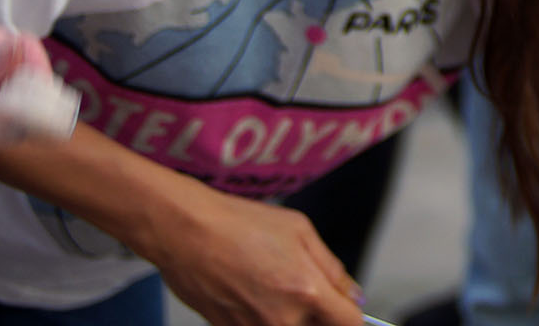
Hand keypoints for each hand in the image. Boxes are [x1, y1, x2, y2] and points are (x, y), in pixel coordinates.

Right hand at [142, 187, 365, 325]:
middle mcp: (283, 320)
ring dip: (292, 316)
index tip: (344, 306)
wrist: (185, 234)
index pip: (350, 324)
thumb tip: (352, 294)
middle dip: (320, 314)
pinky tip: (252, 290)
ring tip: (272, 283)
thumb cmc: (238, 224)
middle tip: (305, 288)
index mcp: (307, 292)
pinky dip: (265, 317)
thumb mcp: (299, 230)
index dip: (351, 315)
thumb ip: (331, 268)